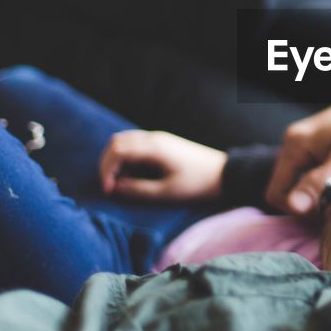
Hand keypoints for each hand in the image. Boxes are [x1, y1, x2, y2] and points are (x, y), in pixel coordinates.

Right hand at [99, 130, 226, 200]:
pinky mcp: (163, 142)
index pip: (117, 150)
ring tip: (120, 182)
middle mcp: (154, 137)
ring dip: (116, 160)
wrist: (224, 173)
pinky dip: (127, 157)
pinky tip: (131, 175)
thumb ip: (139, 190)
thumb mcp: (167, 192)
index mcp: (154, 147)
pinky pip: (136, 144)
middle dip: (107, 164)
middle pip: (117, 142)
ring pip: (125, 141)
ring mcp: (158, 138)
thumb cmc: (197, 184)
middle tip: (110, 187)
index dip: (107, 170)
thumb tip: (116, 188)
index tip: (109, 190)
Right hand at [265, 102, 330, 215]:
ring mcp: (307, 146)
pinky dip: (326, 188)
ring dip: (319, 197)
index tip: (326, 214)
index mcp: (295, 144)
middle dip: (309, 206)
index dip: (297, 211)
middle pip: (288, 190)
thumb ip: (321, 181)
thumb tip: (293, 208)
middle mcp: (295, 144)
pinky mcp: (320, 150)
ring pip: (301, 185)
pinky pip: (313, 177)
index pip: (276, 194)